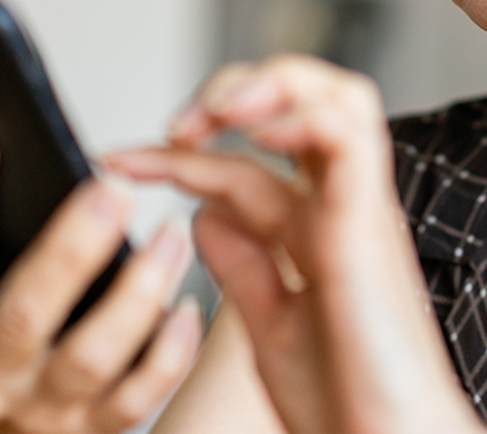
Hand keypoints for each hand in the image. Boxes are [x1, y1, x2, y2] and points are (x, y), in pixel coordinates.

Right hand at [0, 113, 203, 433]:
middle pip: (28, 311)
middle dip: (72, 248)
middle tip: (112, 189)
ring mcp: (42, 407)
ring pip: (94, 355)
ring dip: (139, 292)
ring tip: (171, 237)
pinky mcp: (94, 430)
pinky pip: (141, 393)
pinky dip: (169, 350)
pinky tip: (185, 307)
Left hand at [107, 56, 484, 433]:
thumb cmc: (346, 402)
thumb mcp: (272, 327)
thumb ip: (244, 268)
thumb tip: (203, 213)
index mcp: (315, 235)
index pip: (243, 164)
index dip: (176, 155)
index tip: (118, 163)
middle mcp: (340, 210)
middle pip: (304, 103)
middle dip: (233, 90)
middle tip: (175, 125)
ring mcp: (358, 210)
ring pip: (336, 98)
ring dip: (269, 85)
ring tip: (214, 110)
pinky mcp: (368, 223)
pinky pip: (349, 134)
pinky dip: (300, 114)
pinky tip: (255, 131)